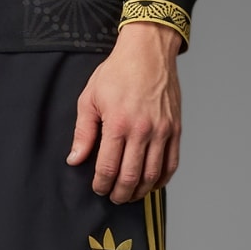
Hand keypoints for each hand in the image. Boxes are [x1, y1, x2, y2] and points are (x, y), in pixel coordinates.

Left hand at [68, 22, 181, 201]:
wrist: (148, 52)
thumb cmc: (117, 72)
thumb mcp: (90, 98)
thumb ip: (83, 132)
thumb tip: (75, 159)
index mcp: (118, 124)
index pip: (108, 168)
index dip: (101, 184)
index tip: (98, 188)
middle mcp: (142, 131)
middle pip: (131, 177)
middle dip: (120, 193)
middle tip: (113, 197)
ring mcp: (162, 131)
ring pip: (152, 175)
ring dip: (141, 191)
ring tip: (131, 194)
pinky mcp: (175, 129)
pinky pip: (172, 163)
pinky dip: (162, 179)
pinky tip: (152, 183)